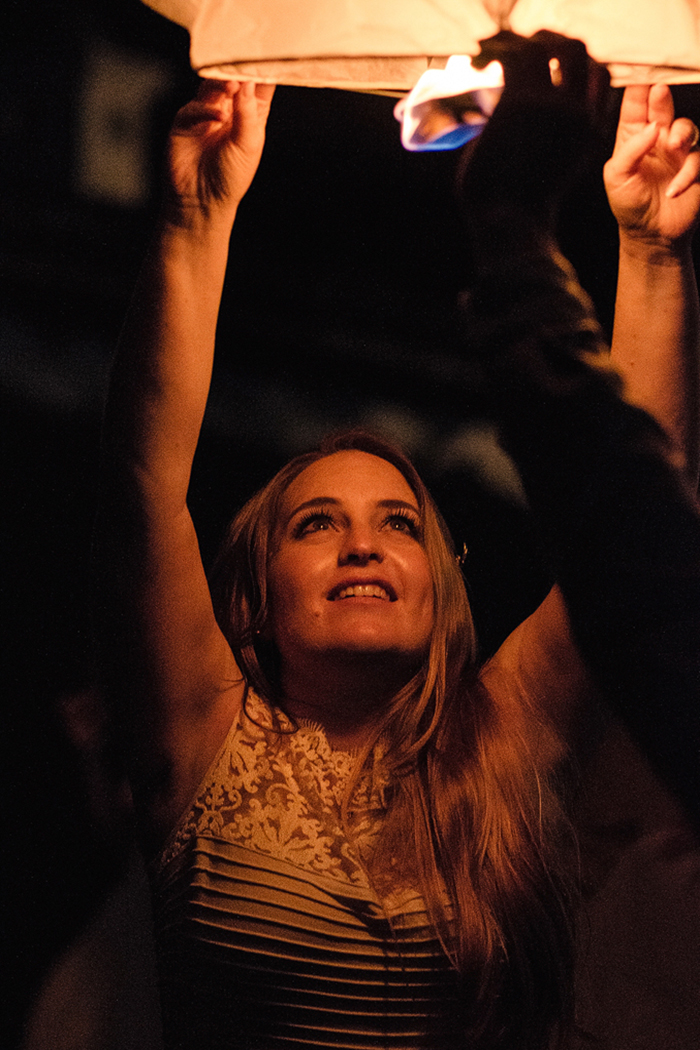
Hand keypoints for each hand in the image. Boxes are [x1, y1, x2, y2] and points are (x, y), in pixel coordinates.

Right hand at [164, 79, 274, 224]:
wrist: (202, 201)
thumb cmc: (230, 178)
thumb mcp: (249, 144)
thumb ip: (248, 112)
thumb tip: (248, 82)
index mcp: (250, 114)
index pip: (258, 84)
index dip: (262, 71)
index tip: (266, 58)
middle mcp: (229, 110)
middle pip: (234, 79)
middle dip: (239, 70)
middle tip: (245, 65)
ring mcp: (206, 113)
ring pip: (212, 85)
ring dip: (222, 83)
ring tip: (232, 86)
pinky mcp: (186, 120)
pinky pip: (195, 106)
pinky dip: (206, 108)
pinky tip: (218, 116)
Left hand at [459, 33, 607, 235]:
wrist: (509, 227)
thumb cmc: (521, 208)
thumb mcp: (556, 169)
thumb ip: (555, 137)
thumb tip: (533, 112)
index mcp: (589, 129)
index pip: (598, 74)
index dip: (574, 61)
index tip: (547, 62)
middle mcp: (576, 113)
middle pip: (576, 49)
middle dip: (549, 42)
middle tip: (518, 50)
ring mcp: (550, 107)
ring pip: (543, 47)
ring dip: (517, 43)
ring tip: (489, 52)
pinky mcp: (518, 107)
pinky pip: (511, 58)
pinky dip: (492, 53)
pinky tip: (476, 62)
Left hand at [604, 84, 699, 248]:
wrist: (651, 236)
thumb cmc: (628, 205)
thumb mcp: (617, 177)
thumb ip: (631, 149)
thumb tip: (653, 128)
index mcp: (633, 136)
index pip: (635, 103)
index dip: (638, 85)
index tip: (640, 68)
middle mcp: (656, 139)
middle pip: (663, 105)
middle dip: (663, 95)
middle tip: (660, 91)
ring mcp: (677, 152)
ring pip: (687, 127)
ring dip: (682, 134)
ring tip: (674, 147)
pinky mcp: (694, 167)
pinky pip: (698, 159)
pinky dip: (688, 173)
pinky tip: (675, 189)